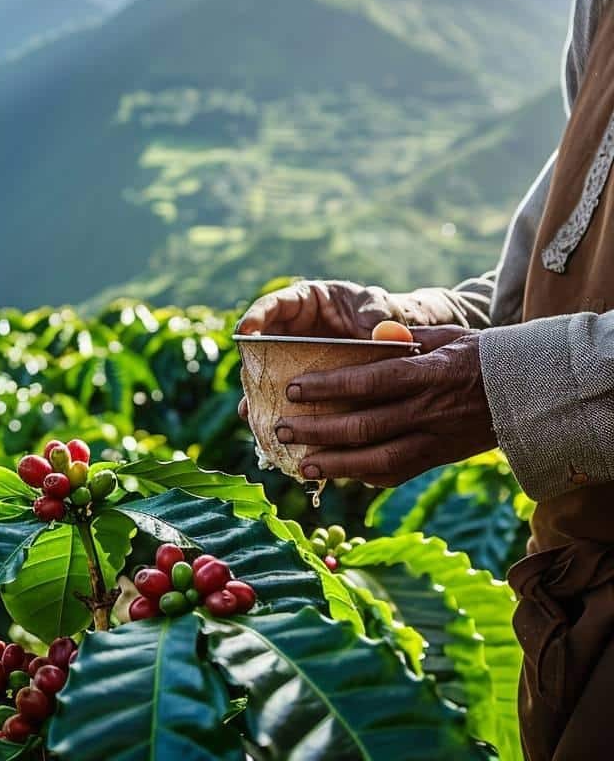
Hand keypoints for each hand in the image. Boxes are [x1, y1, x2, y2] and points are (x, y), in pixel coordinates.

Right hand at [236, 280, 399, 420]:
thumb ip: (377, 317)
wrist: (387, 339)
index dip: (254, 317)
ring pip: (264, 372)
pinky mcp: (296, 381)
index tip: (244, 332)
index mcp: (302, 301)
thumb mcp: (379, 308)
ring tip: (250, 411)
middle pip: (258, 342)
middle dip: (250, 361)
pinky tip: (270, 426)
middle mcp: (287, 329)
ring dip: (257, 391)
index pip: (271, 305)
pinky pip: (279, 393)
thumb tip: (382, 334)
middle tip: (246, 378)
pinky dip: (274, 408)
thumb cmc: (379, 313)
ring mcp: (288, 356)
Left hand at [274, 326, 496, 486]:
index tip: (294, 389)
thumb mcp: (447, 337)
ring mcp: (433, 440)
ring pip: (377, 459)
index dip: (329, 387)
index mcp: (427, 374)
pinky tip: (338, 474)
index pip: (370, 382)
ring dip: (334, 464)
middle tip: (280, 428)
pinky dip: (364, 475)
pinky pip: (396, 473)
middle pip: (364, 426)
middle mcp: (427, 411)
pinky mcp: (437, 459)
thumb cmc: (480, 356)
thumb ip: (406, 338)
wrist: (531, 392)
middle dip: (317, 430)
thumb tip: (371, 336)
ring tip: (300, 465)